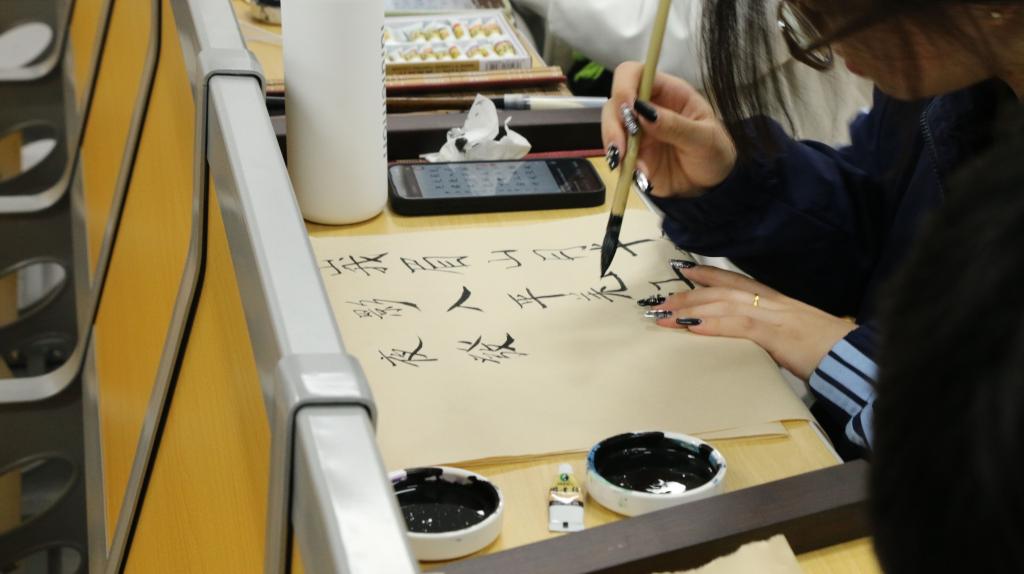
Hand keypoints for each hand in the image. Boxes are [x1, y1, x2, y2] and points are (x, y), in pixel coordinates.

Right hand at [602, 62, 736, 198]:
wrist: (711, 184)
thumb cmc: (714, 152)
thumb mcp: (704, 138)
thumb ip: (676, 125)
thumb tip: (644, 113)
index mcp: (668, 92)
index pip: (636, 74)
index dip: (625, 85)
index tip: (628, 109)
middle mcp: (647, 108)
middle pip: (615, 103)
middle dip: (614, 125)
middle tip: (622, 149)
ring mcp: (637, 132)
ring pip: (611, 129)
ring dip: (616, 148)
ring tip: (635, 170)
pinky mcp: (632, 154)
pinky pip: (617, 156)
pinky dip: (623, 168)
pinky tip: (641, 178)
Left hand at [653, 265, 856, 379]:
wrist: (852, 356)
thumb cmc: (827, 349)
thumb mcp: (794, 335)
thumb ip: (771, 333)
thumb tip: (751, 343)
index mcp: (777, 300)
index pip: (737, 281)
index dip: (710, 275)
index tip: (686, 270)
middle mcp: (772, 301)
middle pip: (723, 291)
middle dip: (689, 295)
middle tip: (662, 301)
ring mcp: (773, 315)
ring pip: (723, 304)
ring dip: (691, 309)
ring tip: (666, 315)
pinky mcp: (775, 334)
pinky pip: (737, 325)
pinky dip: (711, 324)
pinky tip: (691, 327)